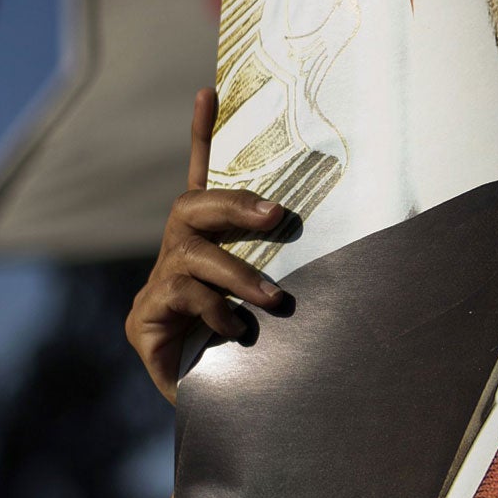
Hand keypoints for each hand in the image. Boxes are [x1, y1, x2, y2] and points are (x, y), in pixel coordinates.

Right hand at [124, 88, 287, 403]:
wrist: (218, 406)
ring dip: (237, 274)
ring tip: (273, 299)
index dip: (203, 135)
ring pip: (193, 257)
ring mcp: (157, 286)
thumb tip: (355, 238)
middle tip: (274, 216)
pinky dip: (217, 312)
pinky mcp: (143, 320)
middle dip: (233, 205)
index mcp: (209, 243)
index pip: (204, 180)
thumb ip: (290, 269)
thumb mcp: (275, 299)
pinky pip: (182, 298)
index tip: (211, 90)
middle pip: (192, 206)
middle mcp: (177, 254)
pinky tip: (239, 332)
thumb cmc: (256, 347)